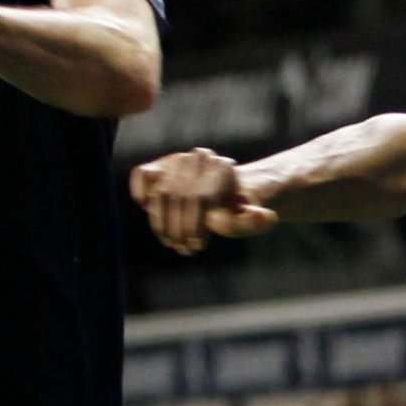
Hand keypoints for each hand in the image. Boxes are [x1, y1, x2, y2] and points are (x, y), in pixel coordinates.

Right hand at [130, 148, 278, 253]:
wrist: (222, 195)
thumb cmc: (233, 211)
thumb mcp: (245, 220)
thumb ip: (250, 222)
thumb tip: (265, 215)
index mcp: (223, 167)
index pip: (201, 198)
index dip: (196, 226)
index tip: (198, 246)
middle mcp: (199, 157)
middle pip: (179, 197)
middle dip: (179, 229)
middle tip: (184, 249)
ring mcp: (177, 159)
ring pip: (159, 192)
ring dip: (161, 223)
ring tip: (171, 241)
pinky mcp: (158, 165)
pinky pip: (142, 175)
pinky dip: (141, 194)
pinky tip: (148, 209)